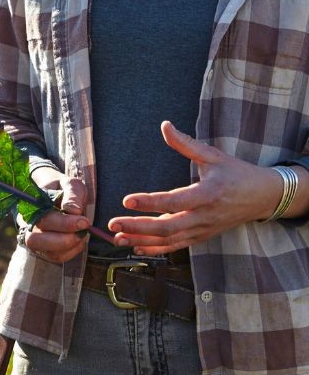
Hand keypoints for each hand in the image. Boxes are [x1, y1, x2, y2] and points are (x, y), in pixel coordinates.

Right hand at [21, 167, 89, 262]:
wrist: (58, 197)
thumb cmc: (64, 191)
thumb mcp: (70, 184)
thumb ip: (72, 194)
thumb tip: (73, 211)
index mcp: (32, 207)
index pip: (43, 220)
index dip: (64, 223)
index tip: (84, 221)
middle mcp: (29, 225)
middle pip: (36, 240)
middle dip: (64, 239)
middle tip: (84, 229)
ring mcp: (36, 240)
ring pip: (47, 252)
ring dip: (70, 246)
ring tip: (82, 233)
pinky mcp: (45, 250)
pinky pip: (57, 258)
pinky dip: (72, 251)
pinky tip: (79, 239)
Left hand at [108, 121, 284, 255]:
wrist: (262, 197)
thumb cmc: (236, 173)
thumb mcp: (213, 155)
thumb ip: (185, 143)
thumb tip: (164, 125)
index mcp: (207, 194)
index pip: (173, 201)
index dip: (149, 202)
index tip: (126, 200)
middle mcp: (204, 216)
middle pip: (167, 227)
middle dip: (137, 226)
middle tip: (112, 222)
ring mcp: (202, 230)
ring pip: (168, 240)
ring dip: (141, 240)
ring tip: (117, 238)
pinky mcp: (200, 237)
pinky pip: (175, 246)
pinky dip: (154, 249)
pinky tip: (135, 246)